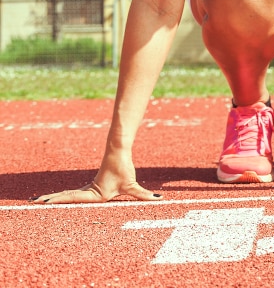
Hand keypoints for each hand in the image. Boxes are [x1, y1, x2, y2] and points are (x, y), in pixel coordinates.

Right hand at [31, 172, 162, 204]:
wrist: (118, 153)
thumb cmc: (124, 168)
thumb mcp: (132, 185)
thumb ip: (144, 195)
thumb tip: (159, 199)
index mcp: (94, 194)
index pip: (72, 199)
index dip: (58, 201)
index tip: (44, 203)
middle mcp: (88, 191)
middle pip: (66, 197)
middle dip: (50, 201)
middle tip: (33, 203)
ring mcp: (88, 188)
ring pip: (67, 194)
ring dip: (54, 198)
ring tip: (37, 201)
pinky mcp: (90, 187)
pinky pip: (72, 193)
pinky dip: (62, 196)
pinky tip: (56, 199)